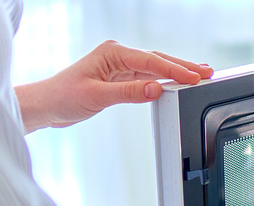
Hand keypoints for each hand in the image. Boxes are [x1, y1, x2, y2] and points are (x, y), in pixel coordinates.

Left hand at [14, 40, 213, 132]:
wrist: (46, 106)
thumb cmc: (63, 97)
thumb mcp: (96, 96)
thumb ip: (128, 92)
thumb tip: (155, 89)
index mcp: (112, 52)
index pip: (151, 61)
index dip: (174, 70)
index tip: (193, 78)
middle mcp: (118, 55)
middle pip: (158, 60)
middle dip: (183, 66)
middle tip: (207, 73)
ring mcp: (120, 66)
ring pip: (156, 67)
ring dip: (177, 72)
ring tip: (200, 75)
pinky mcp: (121, 78)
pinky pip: (148, 76)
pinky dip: (165, 79)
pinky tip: (178, 81)